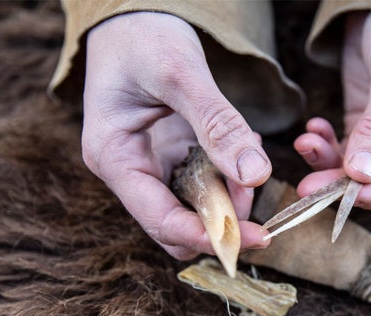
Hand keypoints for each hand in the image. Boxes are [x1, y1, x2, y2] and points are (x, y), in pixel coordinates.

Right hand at [82, 12, 269, 259]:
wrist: (135, 11)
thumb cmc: (144, 35)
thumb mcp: (181, 73)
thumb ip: (218, 124)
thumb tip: (257, 176)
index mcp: (113, 157)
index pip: (159, 219)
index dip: (208, 236)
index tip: (256, 237)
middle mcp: (129, 170)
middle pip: (177, 226)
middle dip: (223, 218)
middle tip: (257, 186)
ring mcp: (150, 166)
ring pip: (195, 208)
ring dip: (231, 195)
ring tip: (250, 148)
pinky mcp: (170, 157)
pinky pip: (204, 183)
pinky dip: (229, 175)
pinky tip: (243, 144)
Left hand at [295, 7, 370, 209]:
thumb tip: (361, 176)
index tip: (353, 196)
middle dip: (347, 185)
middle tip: (309, 188)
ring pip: (361, 171)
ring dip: (330, 165)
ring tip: (305, 147)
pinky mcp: (367, 125)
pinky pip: (345, 150)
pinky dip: (325, 146)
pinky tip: (310, 131)